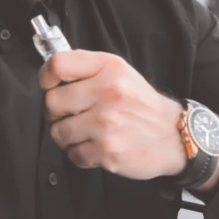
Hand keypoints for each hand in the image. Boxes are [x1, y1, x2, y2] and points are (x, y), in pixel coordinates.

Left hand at [37, 49, 186, 179]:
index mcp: (109, 68)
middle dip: (56, 112)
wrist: (173, 136)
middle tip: (71, 115)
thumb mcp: (120, 73)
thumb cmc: (141, 104)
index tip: (50, 86)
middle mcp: (108, 92)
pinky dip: (80, 154)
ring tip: (86, 132)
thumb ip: (87, 69)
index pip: (58, 64)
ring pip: (58, 132)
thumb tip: (50, 71)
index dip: (45, 77)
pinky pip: (73, 154)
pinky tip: (96, 147)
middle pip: (51, 102)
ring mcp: (107, 123)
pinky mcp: (107, 150)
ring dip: (67, 136)